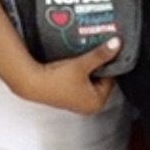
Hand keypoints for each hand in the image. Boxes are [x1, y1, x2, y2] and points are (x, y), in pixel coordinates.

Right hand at [3, 39, 122, 115]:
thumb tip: (116, 45)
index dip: (108, 64)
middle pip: (100, 80)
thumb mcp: (83, 64)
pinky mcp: (66, 95)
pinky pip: (78, 81)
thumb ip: (101, 54)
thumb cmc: (56, 80)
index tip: (106, 51)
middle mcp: (88, 105)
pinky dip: (78, 72)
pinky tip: (74, 62)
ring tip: (84, 55)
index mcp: (97, 103)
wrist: (32, 82)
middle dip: (97, 66)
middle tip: (95, 50)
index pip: (111, 79)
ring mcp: (76, 101)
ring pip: (88, 79)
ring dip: (87, 67)